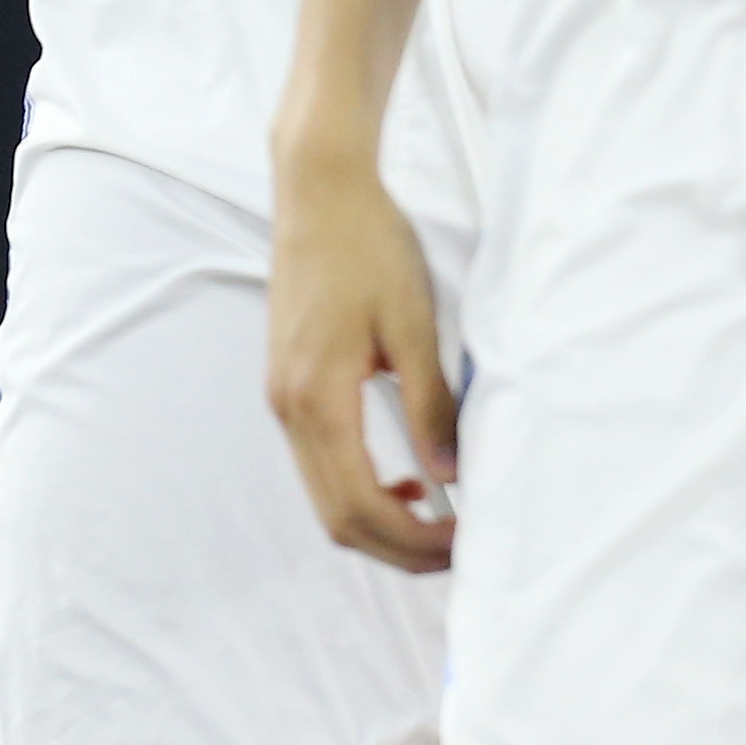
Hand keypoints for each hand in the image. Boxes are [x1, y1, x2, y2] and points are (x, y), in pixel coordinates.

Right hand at [265, 143, 456, 570]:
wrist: (320, 194)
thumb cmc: (370, 247)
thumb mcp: (414, 324)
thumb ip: (430, 403)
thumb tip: (449, 476)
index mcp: (317, 399)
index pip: (360, 506)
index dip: (412, 539)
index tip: (463, 543)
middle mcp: (289, 410)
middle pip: (337, 517)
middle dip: (398, 546)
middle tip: (458, 550)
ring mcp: (283, 401)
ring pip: (325, 496)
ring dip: (380, 522)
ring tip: (441, 523)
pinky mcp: (290, 387)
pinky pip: (321, 462)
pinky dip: (362, 488)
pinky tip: (408, 480)